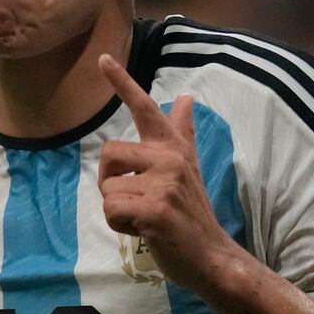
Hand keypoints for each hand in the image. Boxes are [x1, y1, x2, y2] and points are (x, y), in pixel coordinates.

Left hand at [97, 54, 235, 292]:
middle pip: (108, 153)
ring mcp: (164, 183)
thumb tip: (185, 97)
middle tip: (136, 200)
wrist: (211, 255)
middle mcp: (170, 159)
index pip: (145, 109)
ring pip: (107, 187)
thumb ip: (182, 132)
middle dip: (110, 182)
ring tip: (144, 217)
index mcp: (173, 147)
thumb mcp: (189, 167)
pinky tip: (144, 231)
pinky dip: (120, 226)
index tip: (102, 58)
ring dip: (117, 209)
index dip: (122, 82)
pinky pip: (111, 209)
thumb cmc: (193, 213)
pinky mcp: (154, 210)